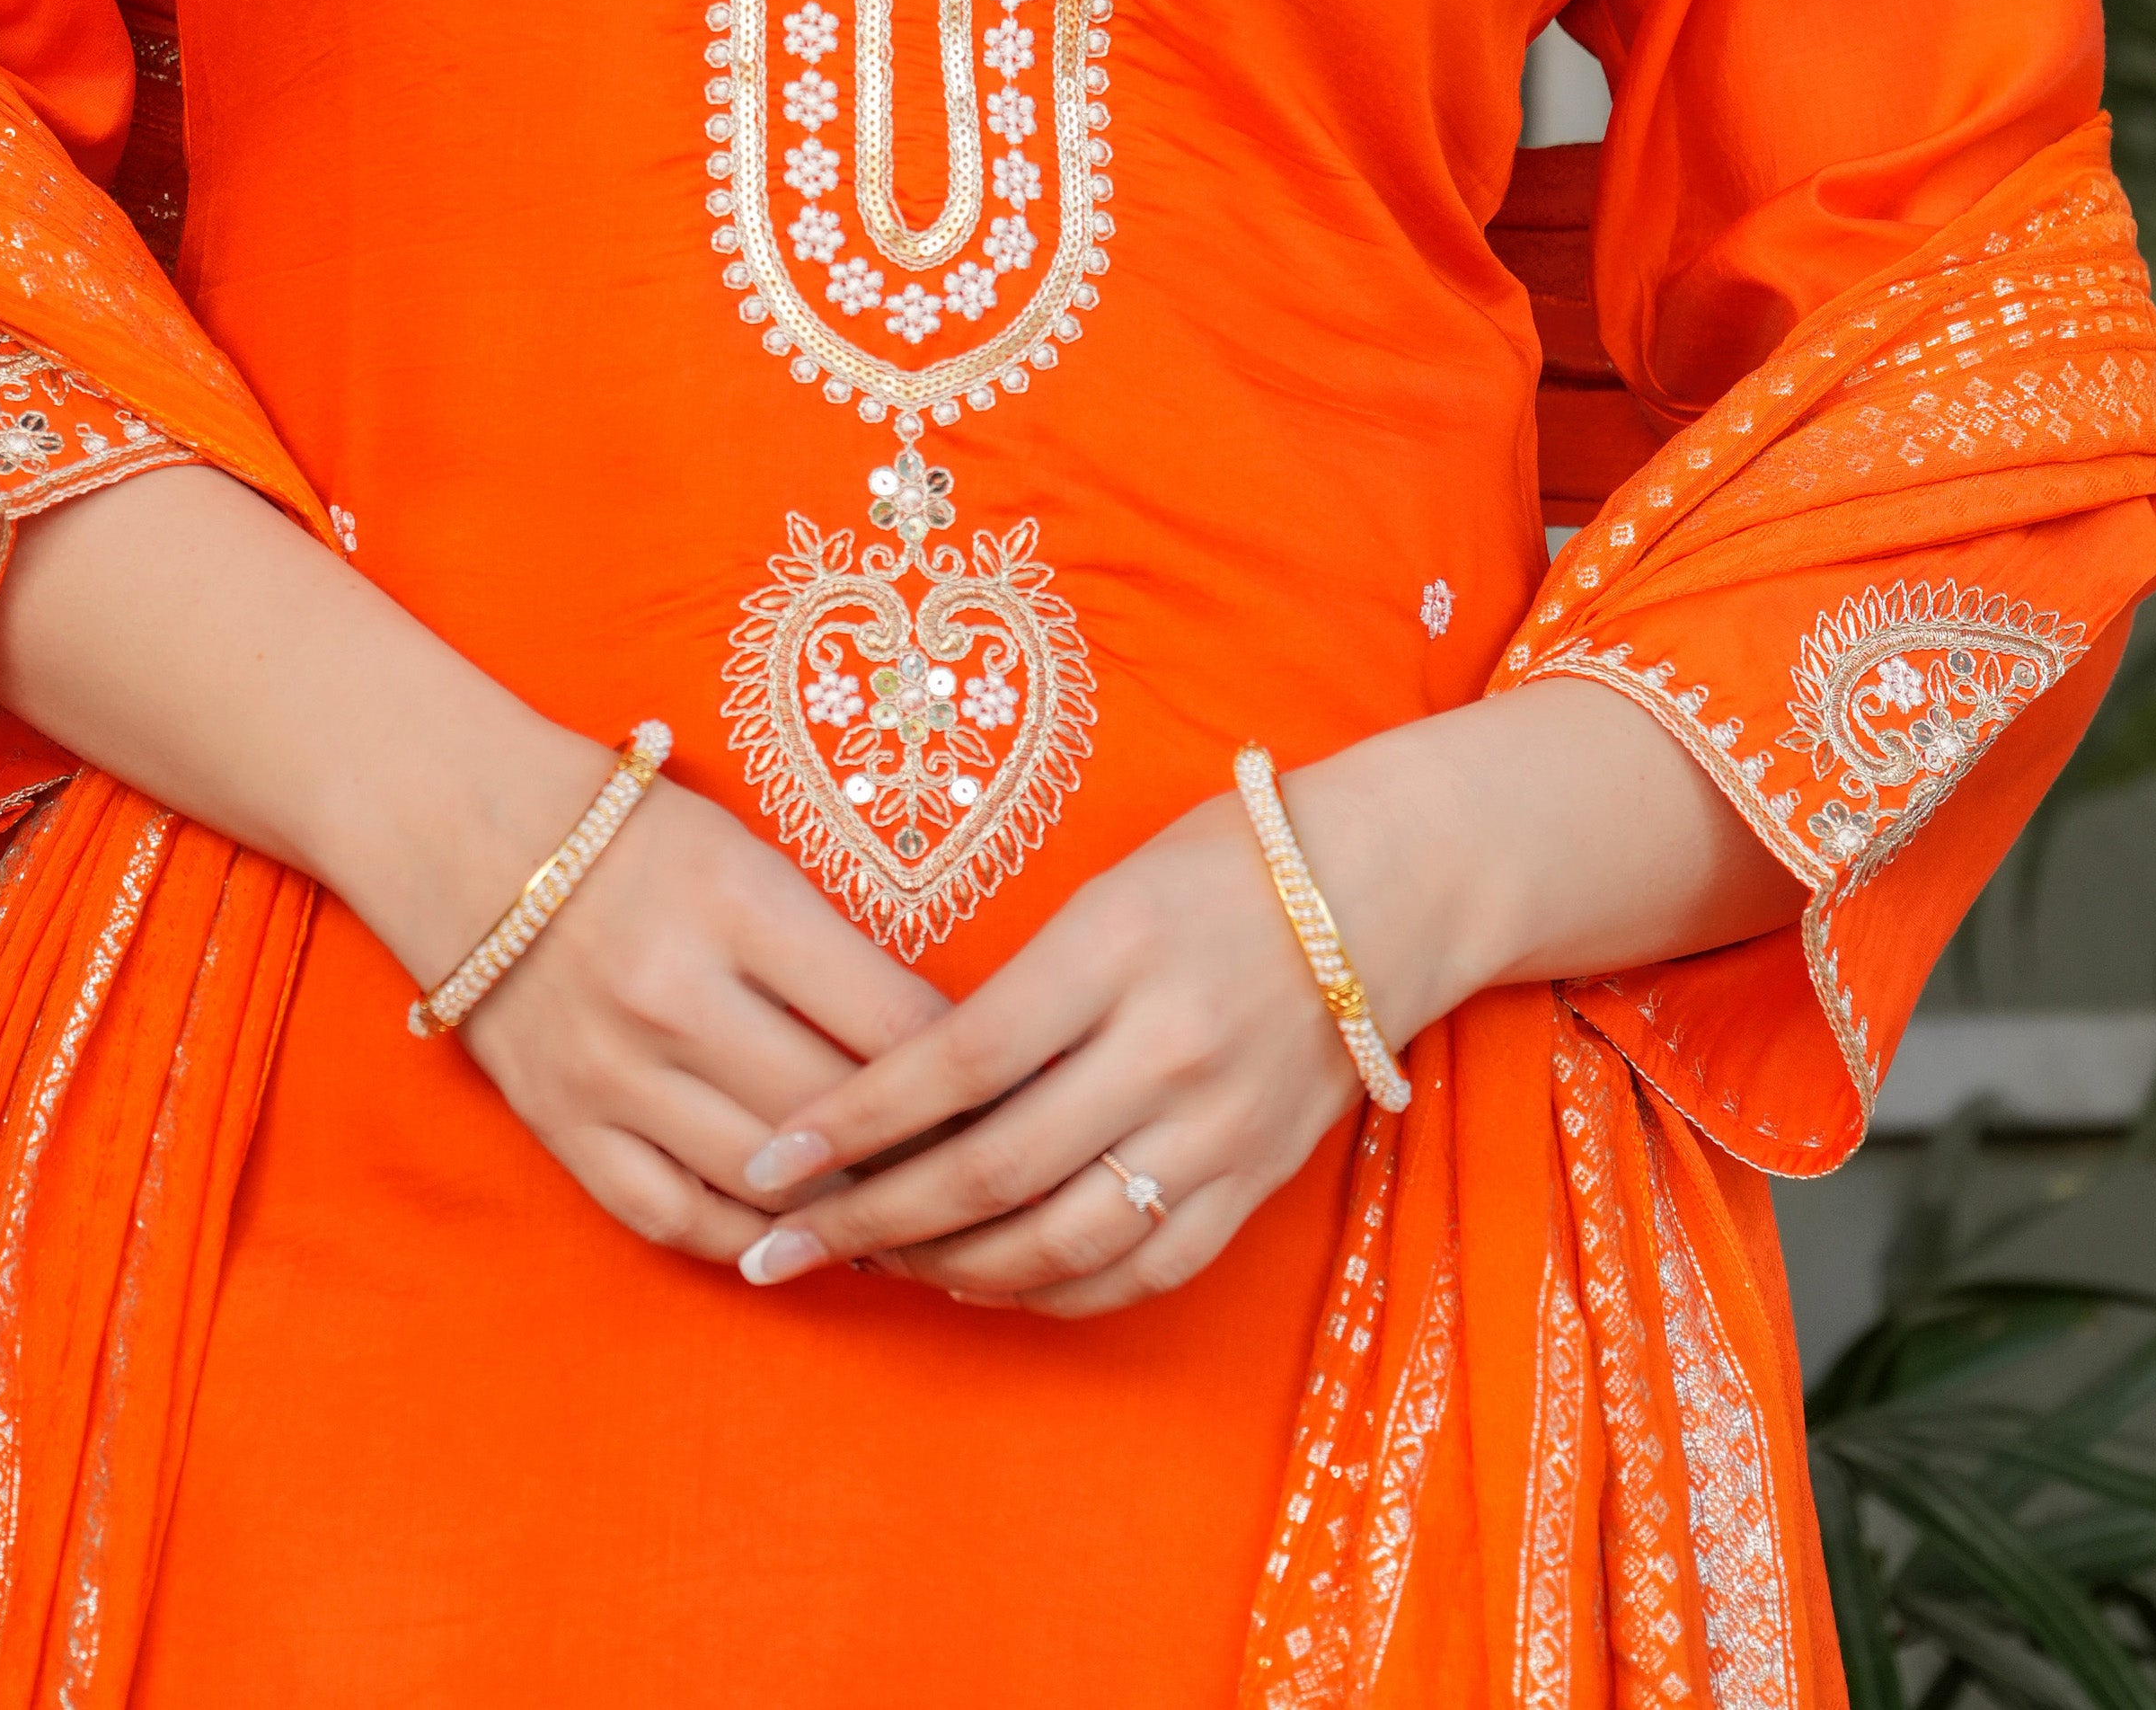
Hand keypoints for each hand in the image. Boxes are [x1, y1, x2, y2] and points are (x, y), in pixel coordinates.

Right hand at [444, 770, 948, 1271]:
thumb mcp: (753, 857)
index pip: (893, 1020)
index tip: (1017, 1094)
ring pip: (766, 1181)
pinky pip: (680, 1218)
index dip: (972, 1073)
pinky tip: (805, 1240)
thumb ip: (836, 950)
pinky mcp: (566, 1127)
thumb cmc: (642, 839)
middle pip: (838, 1112)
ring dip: (850, 1210)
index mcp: (736, 900)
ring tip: (915, 1219)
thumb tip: (947, 1052)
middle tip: (988, 1176)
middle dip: (925, 1154)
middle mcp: (674, 992)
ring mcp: (613, 1071)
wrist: (473, 839)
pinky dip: (753, 1242)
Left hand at [724, 768, 1398, 1319]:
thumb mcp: (1105, 889)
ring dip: (945, 1269)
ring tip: (868, 1267)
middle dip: (869, 1221)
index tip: (770, 1160)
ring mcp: (1217, 1127)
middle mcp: (1166, 1048)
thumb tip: (894, 1087)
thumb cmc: (1221, 862)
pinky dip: (1047, 1293)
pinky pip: (1136, 1272)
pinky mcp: (1253, 1181)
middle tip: (780, 1247)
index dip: (854, 1122)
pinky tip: (983, 1284)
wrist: (1386, 888)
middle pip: (992, 1168)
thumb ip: (1015, 990)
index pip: (955, 1060)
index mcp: (1115, 951)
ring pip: (1057, 1241)